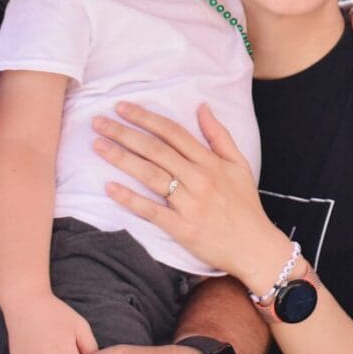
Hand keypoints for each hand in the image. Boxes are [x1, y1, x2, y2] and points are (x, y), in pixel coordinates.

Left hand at [93, 102, 287, 287]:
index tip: (122, 107)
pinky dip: (130, 199)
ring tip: (98, 146)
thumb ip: (219, 135)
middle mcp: (199, 179)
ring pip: (151, 175)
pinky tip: (109, 187)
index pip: (173, 133)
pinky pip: (151, 210)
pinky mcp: (182, 228)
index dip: (146, 118)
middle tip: (98, 122)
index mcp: (210, 162)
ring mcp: (190, 204)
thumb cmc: (245, 205)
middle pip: (156, 150)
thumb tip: (202, 107)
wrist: (255, 246)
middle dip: (124, 133)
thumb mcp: (239, 165)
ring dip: (121, 159)